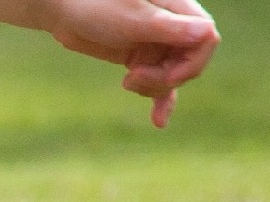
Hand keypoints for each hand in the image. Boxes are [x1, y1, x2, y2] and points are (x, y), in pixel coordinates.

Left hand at [40, 0, 218, 125]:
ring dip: (153, 87)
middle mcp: (173, 26)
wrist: (63, 11)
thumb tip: (206, 34)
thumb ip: (167, 28)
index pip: (206, 40)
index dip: (192, 63)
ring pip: (171, 76)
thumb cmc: (96, 4)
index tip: (168, 76)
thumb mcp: (132, 19)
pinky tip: (159, 121)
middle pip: (189, 63)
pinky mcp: (141, 58)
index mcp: (178, 9)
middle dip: (166, 78)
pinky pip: (159, 82)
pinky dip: (159, 100)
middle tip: (132, 79)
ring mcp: (157, 43)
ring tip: (127, 82)